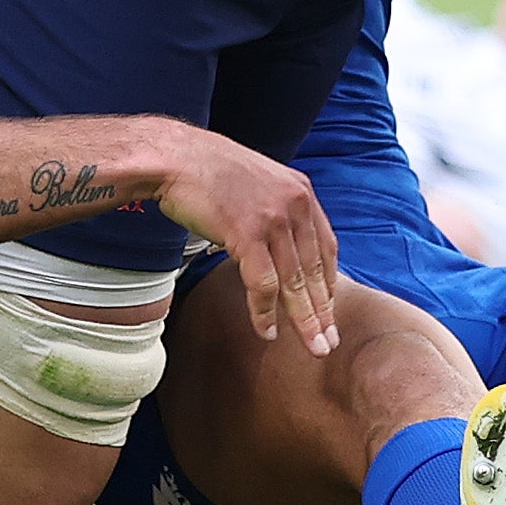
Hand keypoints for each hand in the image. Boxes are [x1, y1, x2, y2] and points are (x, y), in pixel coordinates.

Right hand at [153, 131, 338, 354]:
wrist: (176, 157)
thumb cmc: (209, 171)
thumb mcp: (259, 183)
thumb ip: (278, 210)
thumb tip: (283, 246)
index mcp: (301, 192)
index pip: (327, 248)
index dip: (328, 285)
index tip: (328, 311)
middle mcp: (295, 204)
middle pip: (315, 270)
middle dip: (323, 311)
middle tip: (329, 343)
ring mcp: (273, 219)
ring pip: (294, 282)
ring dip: (303, 320)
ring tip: (312, 347)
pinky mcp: (248, 233)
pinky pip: (263, 284)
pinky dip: (265, 312)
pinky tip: (268, 332)